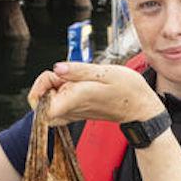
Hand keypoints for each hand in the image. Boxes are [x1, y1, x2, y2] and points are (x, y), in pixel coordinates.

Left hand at [27, 62, 163, 125]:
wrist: (140, 107)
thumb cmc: (127, 89)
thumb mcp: (106, 72)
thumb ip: (78, 70)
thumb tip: (57, 68)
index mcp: (75, 99)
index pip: (40, 104)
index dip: (40, 86)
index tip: (56, 74)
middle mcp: (71, 109)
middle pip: (40, 101)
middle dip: (47, 83)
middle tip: (65, 74)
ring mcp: (73, 113)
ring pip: (47, 103)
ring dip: (54, 87)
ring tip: (72, 79)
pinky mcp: (76, 112)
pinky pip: (57, 105)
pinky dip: (60, 93)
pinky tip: (74, 84)